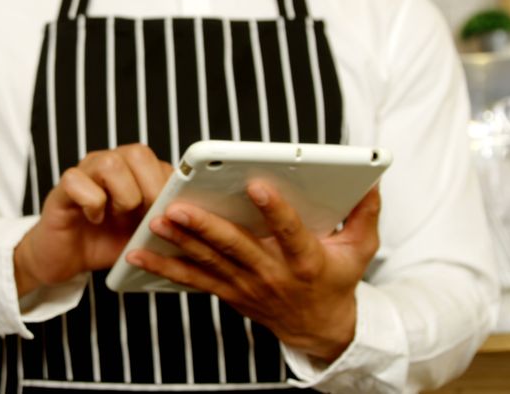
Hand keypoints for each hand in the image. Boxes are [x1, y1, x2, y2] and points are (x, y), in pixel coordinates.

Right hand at [14, 144, 172, 296]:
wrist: (67, 260)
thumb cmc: (108, 243)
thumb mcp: (145, 234)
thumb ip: (166, 219)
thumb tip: (194, 215)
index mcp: (136, 172)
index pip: (161, 162)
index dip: (171, 188)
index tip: (172, 215)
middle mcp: (111, 164)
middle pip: (138, 153)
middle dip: (150, 190)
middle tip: (145, 219)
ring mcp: (85, 172)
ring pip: (110, 164)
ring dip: (122, 197)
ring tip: (117, 217)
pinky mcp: (62, 187)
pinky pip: (77, 181)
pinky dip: (91, 204)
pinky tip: (93, 219)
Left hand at [126, 183, 380, 361]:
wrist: (318, 329)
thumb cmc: (337, 279)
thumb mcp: (360, 249)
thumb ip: (365, 213)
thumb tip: (370, 180)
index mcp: (305, 260)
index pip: (290, 232)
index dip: (276, 210)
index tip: (259, 185)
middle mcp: (272, 274)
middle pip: (236, 247)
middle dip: (206, 226)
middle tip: (180, 206)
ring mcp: (246, 285)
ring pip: (208, 262)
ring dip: (179, 242)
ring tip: (155, 221)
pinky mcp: (227, 292)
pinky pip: (192, 280)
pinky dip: (164, 267)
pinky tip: (139, 253)